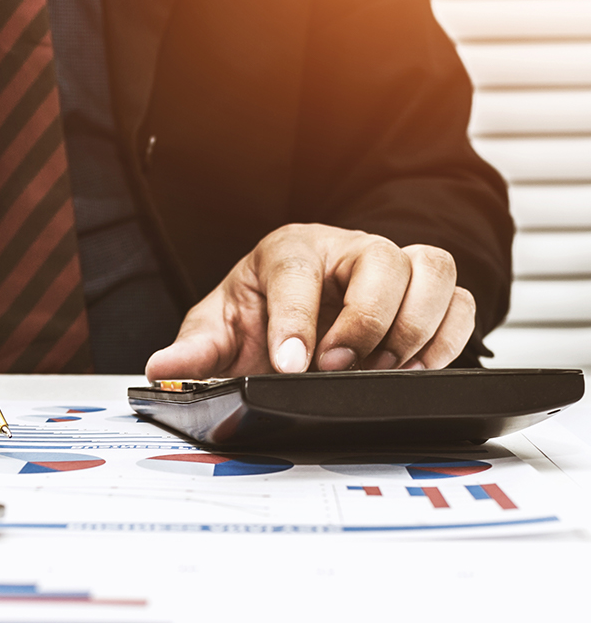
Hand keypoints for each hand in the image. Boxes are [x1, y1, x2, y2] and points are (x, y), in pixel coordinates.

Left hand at [145, 223, 475, 379]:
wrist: (296, 314)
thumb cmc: (258, 314)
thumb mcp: (218, 330)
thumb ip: (195, 350)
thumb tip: (162, 367)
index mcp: (288, 250)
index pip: (298, 271)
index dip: (298, 320)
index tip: (293, 365)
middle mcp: (346, 250)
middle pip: (383, 259)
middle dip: (366, 321)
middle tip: (339, 367)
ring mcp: (392, 269)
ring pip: (433, 270)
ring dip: (415, 328)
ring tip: (383, 372)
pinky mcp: (424, 296)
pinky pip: (461, 303)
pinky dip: (447, 339)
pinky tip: (415, 371)